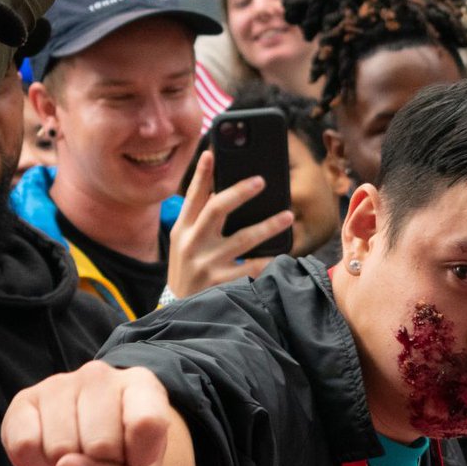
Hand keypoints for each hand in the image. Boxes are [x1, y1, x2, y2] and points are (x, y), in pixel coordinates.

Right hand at [1, 361, 181, 465]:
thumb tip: (65, 465)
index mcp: (142, 387)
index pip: (147, 424)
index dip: (139, 457)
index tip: (137, 458)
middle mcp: (100, 376)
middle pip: (101, 444)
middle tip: (99, 463)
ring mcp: (59, 383)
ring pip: (61, 448)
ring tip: (75, 461)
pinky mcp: (24, 400)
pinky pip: (25, 446)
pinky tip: (48, 457)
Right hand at [166, 149, 292, 298]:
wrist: (179, 312)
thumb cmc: (187, 270)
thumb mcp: (183, 244)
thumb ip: (198, 220)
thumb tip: (222, 191)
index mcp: (181, 230)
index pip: (192, 197)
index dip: (201, 174)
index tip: (212, 153)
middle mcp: (191, 244)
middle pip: (216, 209)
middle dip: (239, 192)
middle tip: (261, 181)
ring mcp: (205, 264)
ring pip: (242, 239)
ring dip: (267, 225)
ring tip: (287, 216)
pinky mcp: (219, 283)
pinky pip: (251, 268)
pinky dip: (268, 261)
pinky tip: (282, 254)